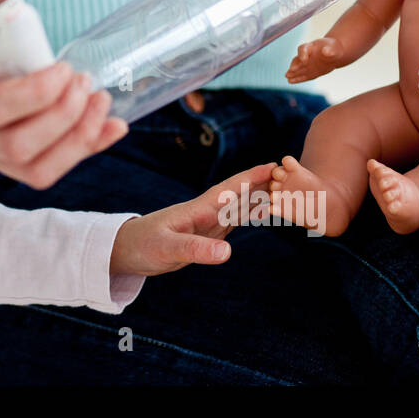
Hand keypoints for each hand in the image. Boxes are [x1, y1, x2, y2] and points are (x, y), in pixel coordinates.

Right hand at [0, 0, 126, 189]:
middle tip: (85, 81)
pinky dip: (84, 152)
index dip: (35, 93)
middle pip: (17, 146)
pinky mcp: (5, 160)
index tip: (64, 67)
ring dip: (77, 140)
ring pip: (34, 170)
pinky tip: (112, 129)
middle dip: (62, 117)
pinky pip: (44, 170)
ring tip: (100, 101)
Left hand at [109, 163, 276, 275]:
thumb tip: (227, 252)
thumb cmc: (143, 245)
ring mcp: (207, 221)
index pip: (229, 189)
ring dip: (261, 196)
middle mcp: (206, 211)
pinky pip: (233, 220)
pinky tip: (262, 211)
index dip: (251, 177)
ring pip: (240, 205)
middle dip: (265, 183)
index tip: (274, 165)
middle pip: (240, 193)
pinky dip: (251, 214)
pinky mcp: (206, 233)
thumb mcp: (168, 249)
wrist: (126, 250)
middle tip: (292, 175)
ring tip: (285, 188)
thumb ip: (196, 249)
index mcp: (198, 209)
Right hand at [285, 37, 344, 81]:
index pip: (303, 48)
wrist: (334, 53)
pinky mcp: (310, 70)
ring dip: (293, 72)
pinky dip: (297, 78)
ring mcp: (306, 63)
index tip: (304, 60)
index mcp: (311, 46)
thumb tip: (326, 52)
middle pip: (297, 59)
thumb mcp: (334, 48)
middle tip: (291, 70)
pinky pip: (303, 74)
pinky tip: (291, 81)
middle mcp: (306, 54)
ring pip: (298, 67)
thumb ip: (330, 50)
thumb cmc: (333, 48)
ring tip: (287, 77)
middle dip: (295, 65)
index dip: (302, 54)